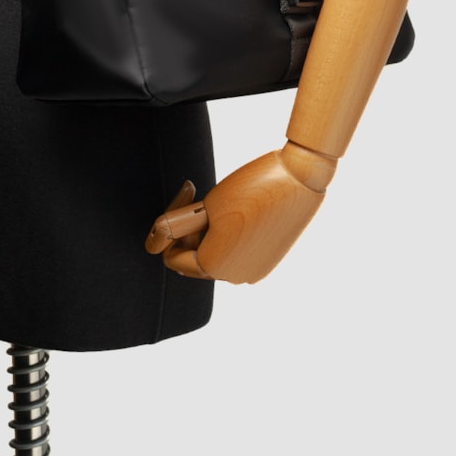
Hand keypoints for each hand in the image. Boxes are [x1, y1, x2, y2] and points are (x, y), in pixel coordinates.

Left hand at [145, 150, 325, 283]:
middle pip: (192, 258)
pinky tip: (241, 211)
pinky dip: (228, 235)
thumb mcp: (206, 205)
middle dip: (190, 229)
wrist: (300, 178)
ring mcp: (252, 271)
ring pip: (213, 254)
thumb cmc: (251, 187)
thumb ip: (177, 227)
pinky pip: (234, 253)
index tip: (190, 195)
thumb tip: (155, 242)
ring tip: (224, 203)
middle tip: (201, 196)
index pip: (172, 257)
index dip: (171, 227)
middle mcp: (232, 277)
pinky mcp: (266, 261)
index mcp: (212, 266)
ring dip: (209, 230)